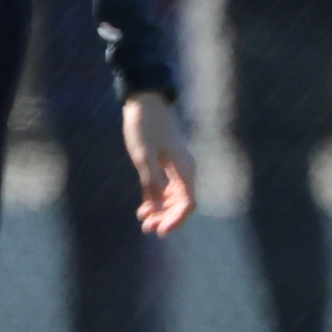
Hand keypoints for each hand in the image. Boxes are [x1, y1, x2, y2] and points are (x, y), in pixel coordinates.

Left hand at [122, 91, 195, 235]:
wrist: (143, 101)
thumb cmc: (144, 126)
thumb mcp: (143, 155)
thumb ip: (152, 181)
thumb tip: (158, 206)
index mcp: (185, 169)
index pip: (187, 204)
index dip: (175, 220)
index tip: (160, 231)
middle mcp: (185, 170)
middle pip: (181, 203)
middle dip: (166, 217)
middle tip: (147, 228)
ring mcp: (176, 166)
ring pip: (174, 197)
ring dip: (161, 210)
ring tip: (144, 222)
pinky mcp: (166, 162)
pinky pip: (166, 187)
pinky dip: (157, 199)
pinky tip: (144, 208)